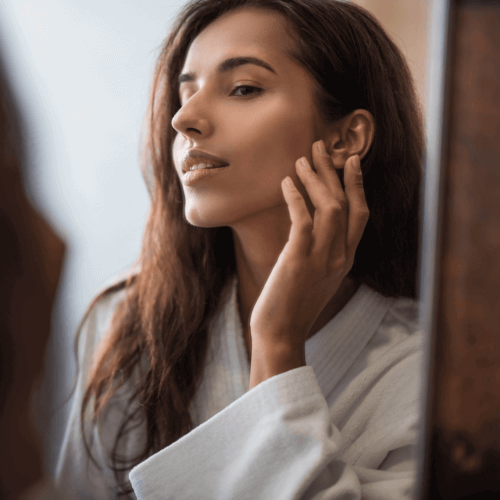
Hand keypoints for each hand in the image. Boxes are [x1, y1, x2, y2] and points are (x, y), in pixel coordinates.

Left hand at [249, 140, 369, 351]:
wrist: (281, 334)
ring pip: (329, 207)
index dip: (357, 185)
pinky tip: (286, 183)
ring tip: (302, 159)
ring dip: (315, 179)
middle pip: (346, 204)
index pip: (360, 215)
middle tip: (320, 148)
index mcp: (346, 260)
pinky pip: (303, 220)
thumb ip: (322, 254)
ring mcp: (322, 258)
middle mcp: (340, 256)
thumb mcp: (317, 278)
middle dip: (334, 172)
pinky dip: (296, 198)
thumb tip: (310, 229)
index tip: (350, 162)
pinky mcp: (298, 260)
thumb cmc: (294, 306)